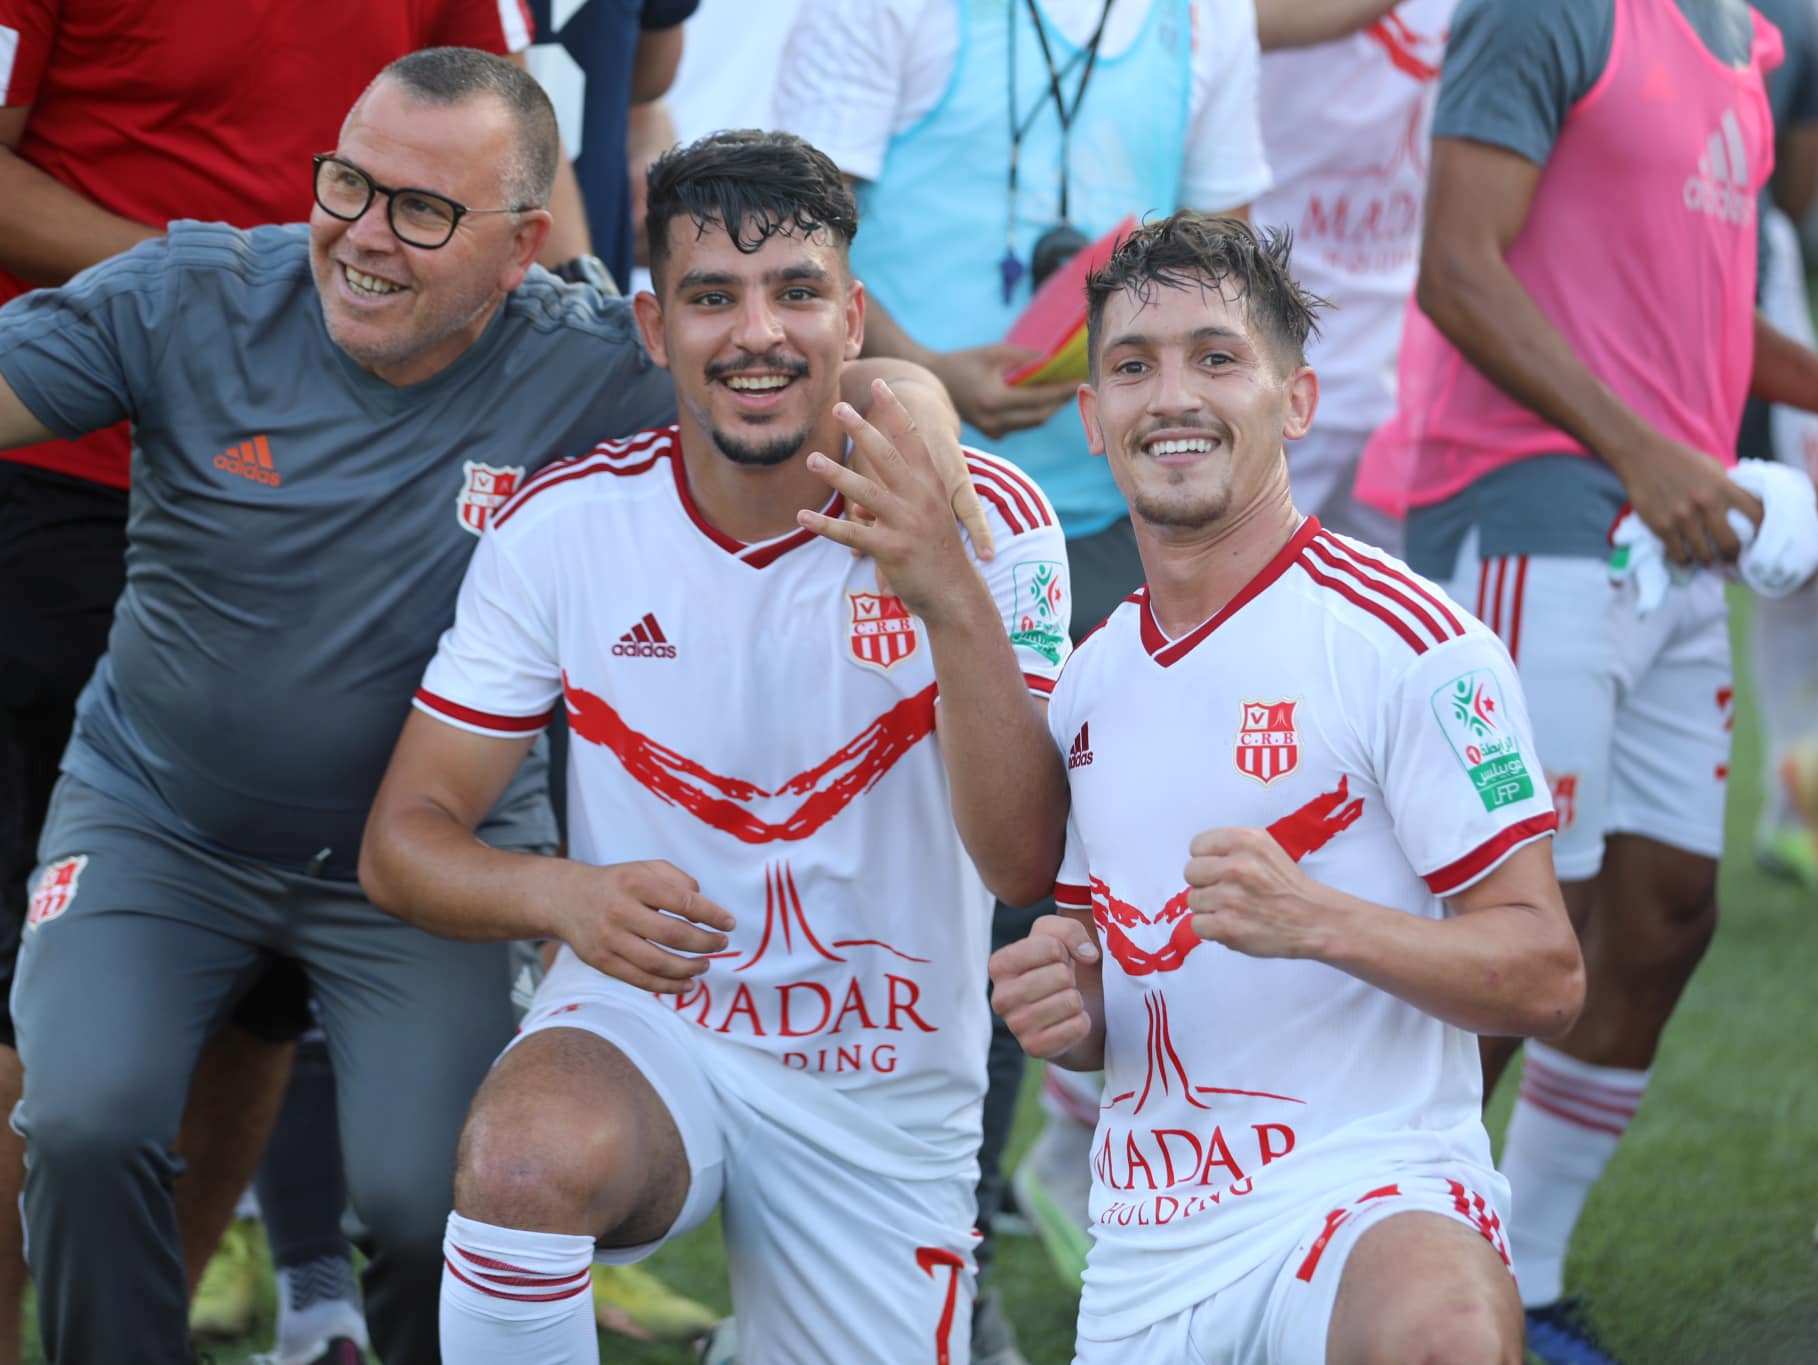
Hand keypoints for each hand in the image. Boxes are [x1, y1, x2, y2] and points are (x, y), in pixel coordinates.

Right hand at [551, 859, 733, 994]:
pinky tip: (687, 984)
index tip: (729, 923)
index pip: (682, 902)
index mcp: (635, 883)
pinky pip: (640, 980)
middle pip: (672, 935)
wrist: (566, 899)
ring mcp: (609, 940)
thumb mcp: (645, 868)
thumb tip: (703, 903)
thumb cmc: (618, 883)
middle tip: (721, 943)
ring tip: (706, 964)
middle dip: (705, 943)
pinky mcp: (602, 962)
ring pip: (657, 963)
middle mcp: (620, 911)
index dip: (711, 915)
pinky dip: (668, 986)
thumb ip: (677, 878)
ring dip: (689, 968)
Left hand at [797, 381, 983, 620]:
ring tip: (812, 459)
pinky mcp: (892, 549)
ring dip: (836, 475)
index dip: (894, 410)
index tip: (880, 384)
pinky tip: (802, 518)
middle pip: (887, 456)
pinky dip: (825, 526)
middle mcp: (921, 499)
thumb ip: (898, 502)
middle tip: (838, 407)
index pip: (911, 439)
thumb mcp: (927, 518)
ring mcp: (906, 523)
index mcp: (932, 486)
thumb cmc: (940, 556)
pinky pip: (852, 534)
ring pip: (866, 492)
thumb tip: (867, 505)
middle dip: (862, 429)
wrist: (957, 595)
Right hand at [930, 344, 1076, 438]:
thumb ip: (1022, 356)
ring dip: (1049, 410)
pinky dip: (1033, 415)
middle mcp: (994, 421)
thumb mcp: (992, 352)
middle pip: (1039, 417)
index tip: (1079, 380)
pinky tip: (1042, 401)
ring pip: (1031, 424)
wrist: (932, 381)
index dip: (1061, 391)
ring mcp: (992, 430)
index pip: (1038, 399)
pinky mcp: (990, 433)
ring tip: (1063, 393)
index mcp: (994, 400)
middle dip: (1060, 403)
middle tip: (1077, 388)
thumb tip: (1051, 359)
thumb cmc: (961, 362)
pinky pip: (1020, 426)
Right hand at [988, 915, 1098, 1058]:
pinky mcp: (1035, 1048)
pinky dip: (1082, 1022)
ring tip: (1064, 1002)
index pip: (1050, 946)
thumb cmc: (1060, 967)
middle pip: (1061, 975)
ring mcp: (1016, 1026)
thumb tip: (1088, 955)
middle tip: (1061, 985)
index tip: (1056, 960)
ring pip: (1070, 1001)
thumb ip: (1069, 930)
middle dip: (1070, 978)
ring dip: (1076, 1000)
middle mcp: (1000, 997)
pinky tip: (1069, 1022)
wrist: (1072, 1010)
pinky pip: (1077, 1027)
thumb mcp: (1059, 936)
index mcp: (999, 965)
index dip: (1064, 951)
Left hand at [1183, 827, 1332, 959]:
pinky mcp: (1226, 926)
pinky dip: (1211, 929)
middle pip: (1190, 872)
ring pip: (1193, 900)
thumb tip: (1198, 859)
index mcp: (1245, 840)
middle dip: (1206, 883)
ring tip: (1235, 910)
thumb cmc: (1287, 884)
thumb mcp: (1265, 848)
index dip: (1207, 860)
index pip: (1197, 846)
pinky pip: (1196, 925)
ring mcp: (1229, 897)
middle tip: (1228, 892)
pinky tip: (1232, 925)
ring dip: (1209, 908)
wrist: (1314, 920)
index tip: (1221, 870)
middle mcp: (1235, 866)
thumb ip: (1231, 848)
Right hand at [1617, 432, 1763, 565]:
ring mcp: (1682, 518)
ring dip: (1706, 560)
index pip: (1757, 517)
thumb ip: (1726, 487)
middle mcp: (1706, 504)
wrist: (1641, 454)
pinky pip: (1678, 554)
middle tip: (1729, 559)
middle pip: (1731, 545)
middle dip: (1732, 556)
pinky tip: (1684, 556)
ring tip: (1705, 559)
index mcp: (1724, 488)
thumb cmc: (1679, 459)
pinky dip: (1683, 559)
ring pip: (1704, 555)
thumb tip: (1740, 509)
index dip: (1761, 532)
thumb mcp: (1711, 467)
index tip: (1756, 539)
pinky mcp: (1661, 526)